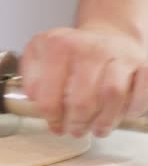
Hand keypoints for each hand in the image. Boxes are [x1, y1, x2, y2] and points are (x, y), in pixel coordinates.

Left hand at [21, 25, 147, 137]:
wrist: (106, 35)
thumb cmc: (69, 53)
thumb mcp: (37, 56)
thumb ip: (29, 78)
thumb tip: (35, 99)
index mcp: (58, 45)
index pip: (49, 96)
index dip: (51, 117)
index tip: (54, 124)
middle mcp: (89, 46)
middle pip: (82, 100)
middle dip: (77, 123)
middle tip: (75, 130)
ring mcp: (118, 54)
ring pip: (112, 95)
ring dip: (103, 121)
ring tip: (96, 129)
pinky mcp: (142, 64)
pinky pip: (141, 92)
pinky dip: (132, 109)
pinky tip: (120, 114)